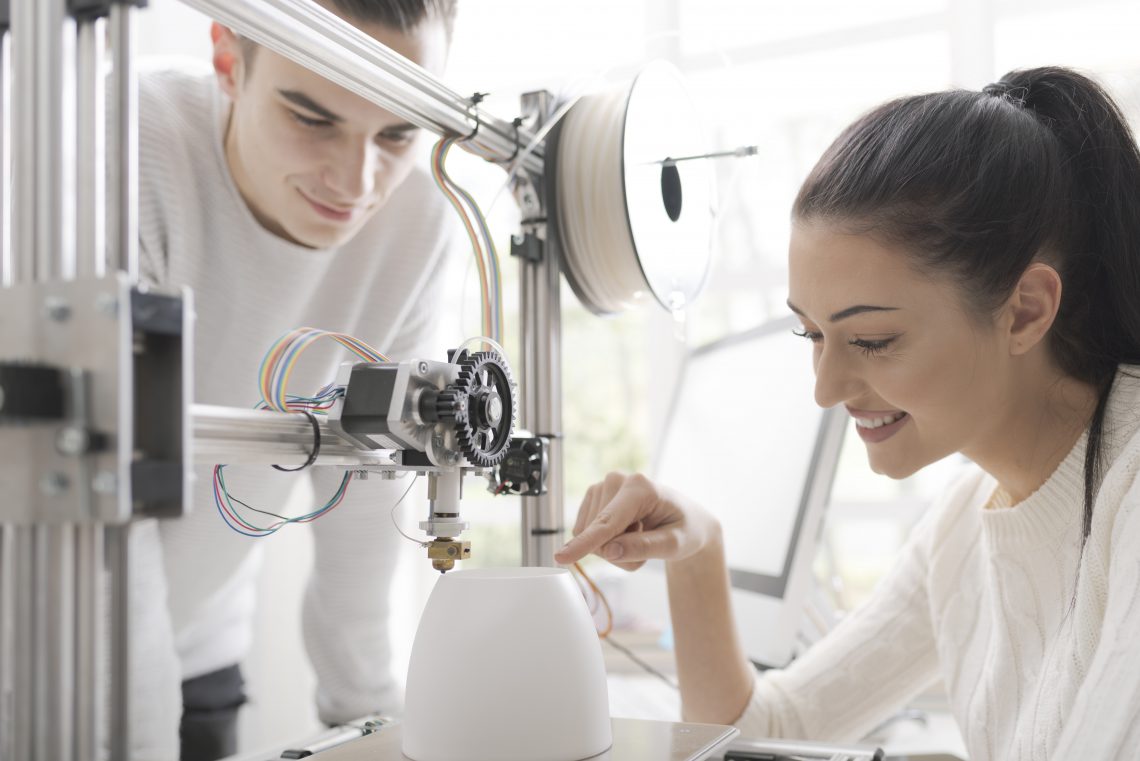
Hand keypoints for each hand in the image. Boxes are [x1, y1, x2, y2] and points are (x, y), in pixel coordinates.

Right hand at [553, 472, 719, 570]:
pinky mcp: (593, 497)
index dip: (585, 543)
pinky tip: (625, 534)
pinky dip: (605, 542)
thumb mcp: (675, 544)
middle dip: (618, 552)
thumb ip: (644, 547)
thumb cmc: (684, 529)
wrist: (685, 520)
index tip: (562, 558)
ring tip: (638, 539)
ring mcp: (602, 486)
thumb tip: (610, 551)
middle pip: (597, 534)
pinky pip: (585, 532)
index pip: (607, 522)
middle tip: (646, 547)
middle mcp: (616, 480)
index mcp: (640, 487)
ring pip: (588, 535)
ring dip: (613, 549)